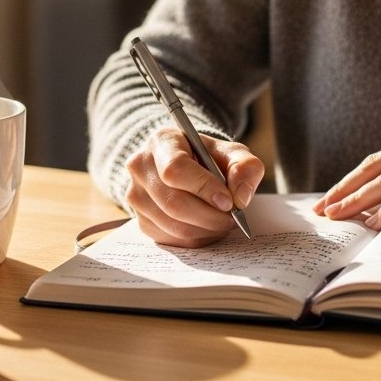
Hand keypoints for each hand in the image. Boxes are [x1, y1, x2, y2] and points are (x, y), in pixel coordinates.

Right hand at [125, 127, 263, 246]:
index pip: (175, 169)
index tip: (228, 202)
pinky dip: (196, 239)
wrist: (188, 167)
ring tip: (223, 222)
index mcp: (162, 142)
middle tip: (232, 218)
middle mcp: (141, 167)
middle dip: (210, 216)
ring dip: (205, 230)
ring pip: (173, 225)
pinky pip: (170, 239)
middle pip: (174, 203)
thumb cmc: (209, 159)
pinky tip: (208, 227)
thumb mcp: (232, 153)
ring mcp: (136, 196)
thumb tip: (240, 197)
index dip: (203, 188)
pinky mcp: (141, 220)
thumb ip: (244, 167)